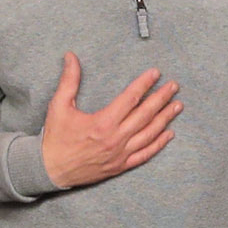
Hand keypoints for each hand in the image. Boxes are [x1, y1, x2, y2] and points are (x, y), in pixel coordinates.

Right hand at [39, 52, 178, 189]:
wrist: (50, 170)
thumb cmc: (54, 138)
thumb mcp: (58, 106)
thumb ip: (69, 80)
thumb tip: (71, 56)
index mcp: (103, 123)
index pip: (130, 98)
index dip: (144, 84)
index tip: (155, 73)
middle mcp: (116, 139)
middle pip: (145, 115)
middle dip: (161, 98)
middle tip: (174, 86)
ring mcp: (120, 154)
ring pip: (149, 134)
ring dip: (165, 119)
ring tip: (177, 106)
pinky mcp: (120, 166)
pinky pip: (145, 155)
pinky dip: (158, 144)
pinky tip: (169, 134)